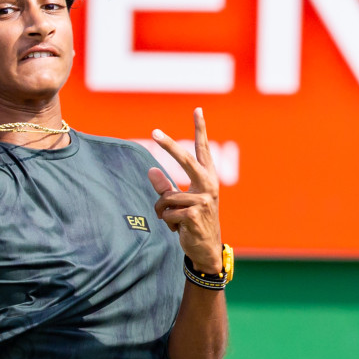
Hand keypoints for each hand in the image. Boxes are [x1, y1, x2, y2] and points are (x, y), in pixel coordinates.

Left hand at [148, 107, 223, 272]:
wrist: (205, 248)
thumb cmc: (192, 222)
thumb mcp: (179, 202)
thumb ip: (165, 186)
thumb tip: (150, 170)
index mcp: (207, 178)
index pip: (203, 149)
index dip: (201, 129)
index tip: (197, 109)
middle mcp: (208, 185)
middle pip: (186, 160)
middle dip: (170, 146)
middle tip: (155, 132)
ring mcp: (204, 200)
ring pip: (168, 196)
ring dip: (163, 210)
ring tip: (173, 220)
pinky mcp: (196, 214)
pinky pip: (168, 212)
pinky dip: (167, 222)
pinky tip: (178, 228)